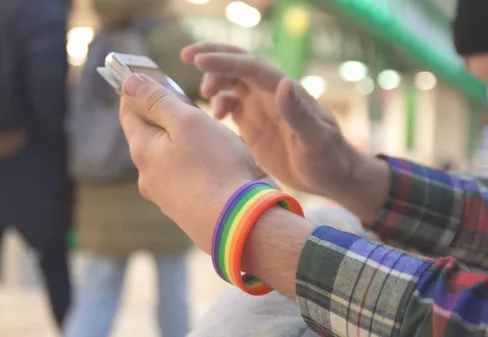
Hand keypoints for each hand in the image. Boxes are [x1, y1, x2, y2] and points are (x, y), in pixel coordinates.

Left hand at [119, 74, 258, 251]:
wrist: (241, 223)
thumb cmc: (216, 167)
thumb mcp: (187, 121)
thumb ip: (156, 100)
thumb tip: (128, 83)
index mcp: (143, 150)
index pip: (128, 111)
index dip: (138, 91)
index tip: (152, 77)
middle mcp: (148, 176)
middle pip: (149, 135)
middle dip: (165, 116)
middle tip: (188, 103)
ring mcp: (166, 196)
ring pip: (169, 157)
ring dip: (184, 141)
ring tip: (210, 134)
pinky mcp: (186, 208)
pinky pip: (186, 177)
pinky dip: (196, 164)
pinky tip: (218, 164)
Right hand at [181, 43, 361, 197]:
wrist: (331, 176)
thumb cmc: (329, 159)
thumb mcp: (316, 139)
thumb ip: (300, 113)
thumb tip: (284, 82)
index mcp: (284, 92)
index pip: (250, 67)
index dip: (224, 61)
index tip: (198, 60)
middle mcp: (270, 94)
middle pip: (238, 64)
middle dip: (213, 56)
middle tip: (186, 56)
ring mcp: (261, 107)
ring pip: (231, 82)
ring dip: (214, 82)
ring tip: (203, 96)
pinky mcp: (253, 124)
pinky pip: (230, 105)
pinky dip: (217, 104)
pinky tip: (214, 117)